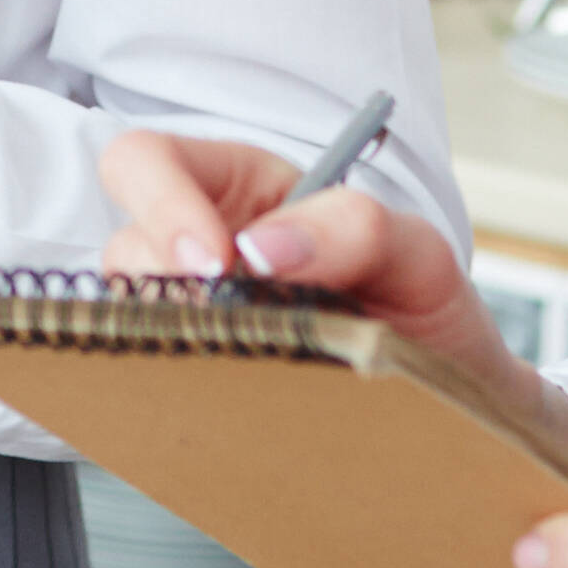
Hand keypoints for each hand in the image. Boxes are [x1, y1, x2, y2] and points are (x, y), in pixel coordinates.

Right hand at [89, 127, 567, 473]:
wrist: (445, 405)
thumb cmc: (424, 313)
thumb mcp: (416, 254)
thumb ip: (357, 228)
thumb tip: (262, 248)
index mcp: (241, 191)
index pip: (150, 162)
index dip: (162, 203)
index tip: (216, 262)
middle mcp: (198, 251)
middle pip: (122, 242)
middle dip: (158, 277)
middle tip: (220, 316)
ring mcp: (188, 321)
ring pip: (128, 318)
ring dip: (183, 341)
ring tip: (262, 364)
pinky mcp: (189, 381)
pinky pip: (150, 379)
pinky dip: (183, 388)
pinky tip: (239, 400)